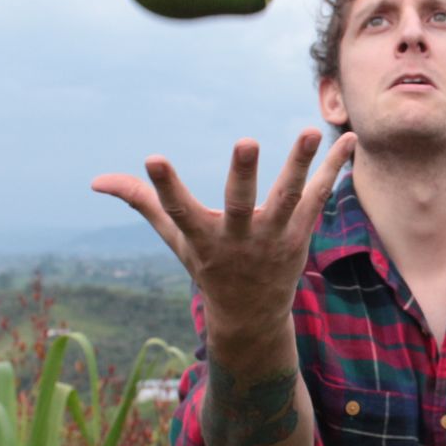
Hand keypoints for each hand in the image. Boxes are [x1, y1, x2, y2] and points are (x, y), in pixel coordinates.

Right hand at [92, 129, 356, 341]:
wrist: (251, 316)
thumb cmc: (208, 267)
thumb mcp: (176, 239)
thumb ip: (143, 203)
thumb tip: (97, 180)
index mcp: (203, 239)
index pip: (178, 210)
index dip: (163, 186)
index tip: (152, 158)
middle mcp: (239, 239)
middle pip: (240, 204)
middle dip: (243, 175)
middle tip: (246, 141)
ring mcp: (273, 238)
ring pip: (289, 198)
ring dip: (299, 164)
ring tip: (308, 130)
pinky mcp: (300, 235)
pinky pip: (318, 198)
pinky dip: (333, 170)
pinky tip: (348, 140)